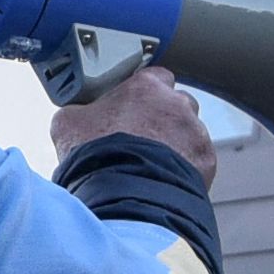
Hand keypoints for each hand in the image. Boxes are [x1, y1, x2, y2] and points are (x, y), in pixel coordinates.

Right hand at [53, 57, 213, 173]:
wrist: (123, 195)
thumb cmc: (97, 157)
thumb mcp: (68, 125)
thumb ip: (79, 112)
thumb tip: (76, 116)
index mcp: (146, 86)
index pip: (155, 77)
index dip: (144, 94)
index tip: (134, 108)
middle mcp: (177, 103)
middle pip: (176, 105)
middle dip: (163, 120)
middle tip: (142, 141)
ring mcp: (195, 131)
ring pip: (189, 133)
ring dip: (176, 145)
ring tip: (151, 166)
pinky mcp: (206, 160)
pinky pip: (198, 160)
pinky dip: (186, 169)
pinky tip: (164, 180)